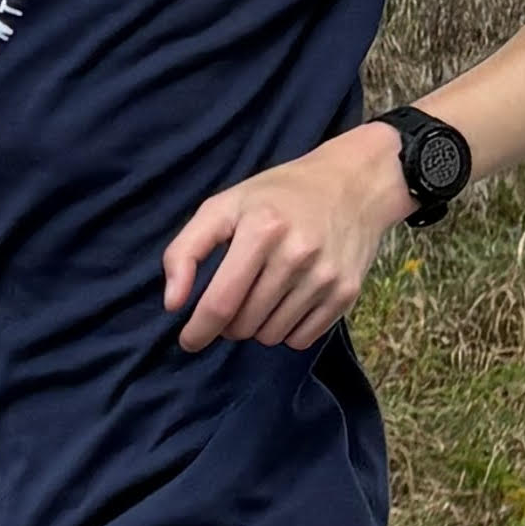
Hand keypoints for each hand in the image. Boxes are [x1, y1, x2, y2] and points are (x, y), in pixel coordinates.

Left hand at [162, 126, 408, 354]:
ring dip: (257, 327)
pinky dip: (286, 331)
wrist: (351, 185)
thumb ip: (185, 250)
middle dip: (229, 323)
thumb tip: (173, 304)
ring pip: (271, 336)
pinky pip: (302, 339)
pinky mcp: (346, 293)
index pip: (221, 302)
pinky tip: (287, 303)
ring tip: (262, 294)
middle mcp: (297, 255)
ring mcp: (325, 277)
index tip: (189, 340)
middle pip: (244, 324)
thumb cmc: (276, 197)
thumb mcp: (223, 206)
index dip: (199, 330)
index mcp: (261, 229)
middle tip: (233, 298)